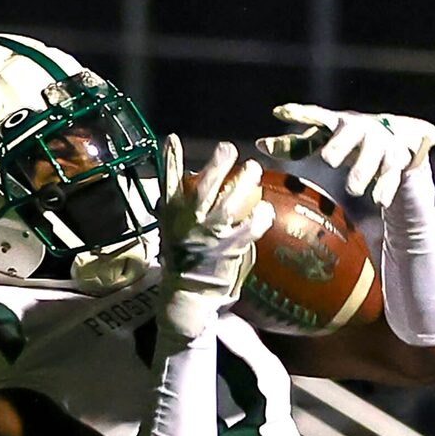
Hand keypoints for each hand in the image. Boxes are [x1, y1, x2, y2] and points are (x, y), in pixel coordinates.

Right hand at [156, 136, 273, 339]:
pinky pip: (250, 228)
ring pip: (231, 202)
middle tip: (229, 148)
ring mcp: (211, 236)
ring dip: (245, 181)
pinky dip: (260, 217)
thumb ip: (176, 211)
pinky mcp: (230, 250)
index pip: (168, 183)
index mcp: (172, 217)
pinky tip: (266, 209)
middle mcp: (190, 223)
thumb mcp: (170, 233)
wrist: (188, 296)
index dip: (170, 159)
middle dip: (218, 162)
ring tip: (253, 169)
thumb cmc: (181, 261)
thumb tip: (180, 188)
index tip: (173, 139)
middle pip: (206, 187)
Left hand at [256, 106, 434, 207]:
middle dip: (338, 145)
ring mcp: (381, 142)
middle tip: (329, 159)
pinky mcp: (399, 159)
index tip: (280, 112)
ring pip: (371, 157)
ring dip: (362, 172)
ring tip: (354, 189)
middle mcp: (359, 128)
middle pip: (348, 134)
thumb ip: (295, 144)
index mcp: (337, 122)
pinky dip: (384, 188)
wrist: (402, 138)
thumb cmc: (351, 141)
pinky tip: (378, 200)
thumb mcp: (326, 139)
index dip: (298, 113)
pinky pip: (391, 176)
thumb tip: (259, 146)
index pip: (316, 116)